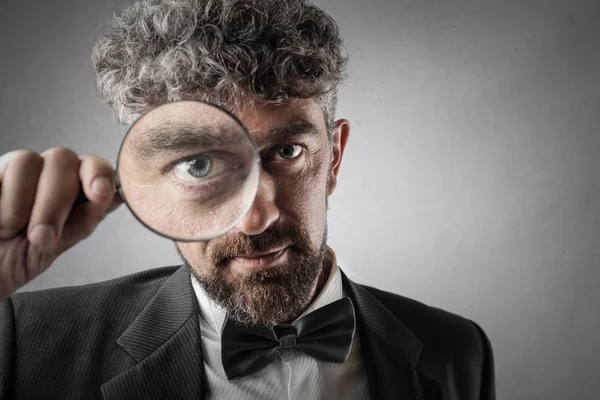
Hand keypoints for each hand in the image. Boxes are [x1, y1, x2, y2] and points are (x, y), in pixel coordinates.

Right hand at [0, 148, 121, 301]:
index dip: (99, 174)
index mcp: (70, 188)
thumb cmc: (12, 261)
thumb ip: (84, 219)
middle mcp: (44, 173)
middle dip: (55, 201)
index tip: (100, 193)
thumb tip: (118, 197)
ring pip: (27, 160)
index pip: (93, 165)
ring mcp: (13, 170)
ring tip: (9, 231)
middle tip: (41, 237)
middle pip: (63, 159)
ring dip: (20, 204)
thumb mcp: (54, 246)